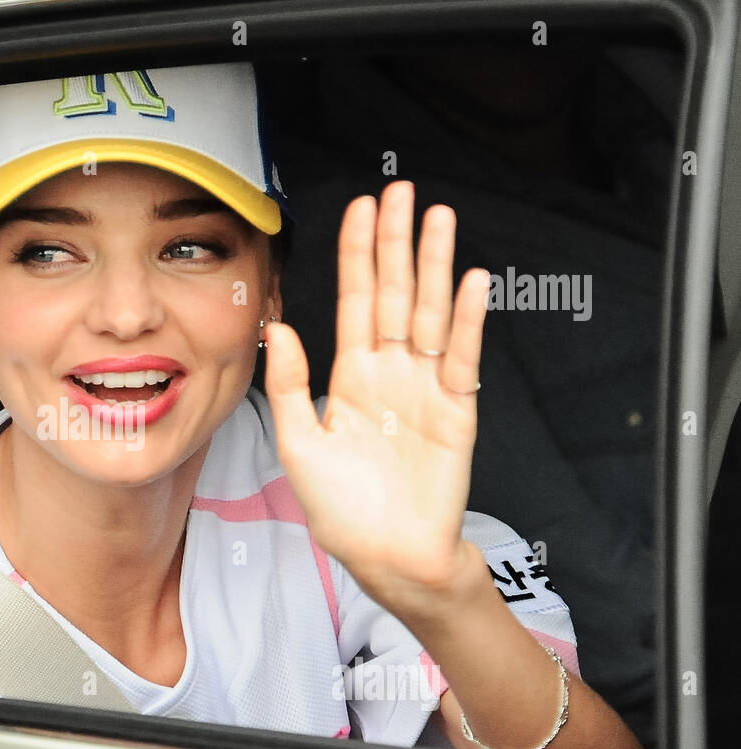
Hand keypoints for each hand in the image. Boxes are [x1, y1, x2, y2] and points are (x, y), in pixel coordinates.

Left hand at [264, 180, 490, 611]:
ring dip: (434, 266)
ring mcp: (425, 388)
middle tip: (402, 191)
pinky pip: (461, 357)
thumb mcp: (299, 444)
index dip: (358, 255)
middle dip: (397, 243)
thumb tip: (280, 327)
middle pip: (394, 294)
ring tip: (438, 218)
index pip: (355, 301)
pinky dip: (465, 320)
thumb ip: (290, 385)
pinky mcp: (457, 411)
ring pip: (429, 313)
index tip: (361, 209)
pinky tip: (470, 281)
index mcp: (350, 377)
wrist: (387, 557)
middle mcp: (389, 373)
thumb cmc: (341, 510)